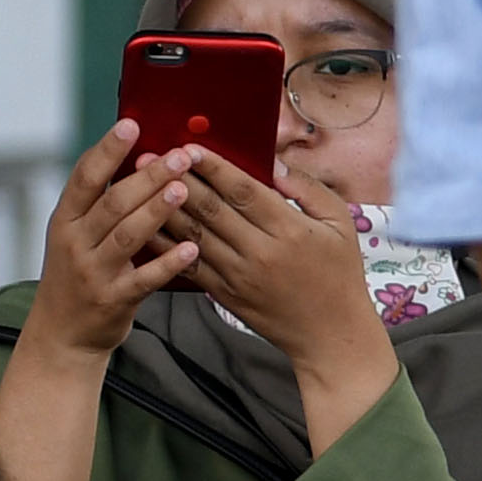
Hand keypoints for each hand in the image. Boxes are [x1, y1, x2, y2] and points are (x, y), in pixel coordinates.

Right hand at [17, 126, 195, 364]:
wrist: (62, 333)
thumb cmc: (77, 276)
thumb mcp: (76, 235)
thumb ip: (100, 203)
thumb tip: (136, 159)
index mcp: (66, 220)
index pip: (85, 177)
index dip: (107, 150)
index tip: (130, 125)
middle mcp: (76, 242)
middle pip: (112, 202)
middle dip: (146, 177)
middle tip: (177, 156)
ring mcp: (94, 272)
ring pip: (128, 235)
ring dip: (158, 211)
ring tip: (184, 189)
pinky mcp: (115, 299)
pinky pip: (145, 278)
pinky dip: (169, 262)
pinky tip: (191, 248)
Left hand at [161, 147, 387, 379]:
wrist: (330, 333)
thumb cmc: (340, 274)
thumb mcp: (342, 225)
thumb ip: (309, 190)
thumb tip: (275, 166)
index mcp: (290, 230)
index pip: (243, 191)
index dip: (214, 168)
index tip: (190, 147)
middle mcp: (260, 252)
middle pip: (211, 209)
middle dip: (178, 180)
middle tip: (152, 157)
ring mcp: (238, 275)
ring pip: (192, 235)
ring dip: (163, 207)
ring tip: (139, 184)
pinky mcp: (224, 293)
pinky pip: (186, 264)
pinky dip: (163, 245)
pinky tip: (145, 226)